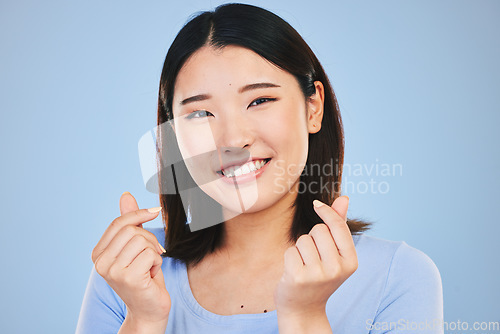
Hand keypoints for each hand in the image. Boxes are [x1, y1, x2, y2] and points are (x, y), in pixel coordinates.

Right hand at [91, 192, 170, 328]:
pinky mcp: (128, 278)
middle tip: (153, 254)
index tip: (155, 211)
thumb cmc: (143, 276)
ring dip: (153, 251)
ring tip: (150, 266)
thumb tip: (126, 195)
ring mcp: (112, 271)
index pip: (118, 223)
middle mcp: (100, 263)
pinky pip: (151, 254)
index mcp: (98, 254)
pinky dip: (157, 262)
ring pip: (142, 240)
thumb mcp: (135, 247)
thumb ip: (129, 223)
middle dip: (149, 238)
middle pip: (131, 230)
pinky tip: (152, 274)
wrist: (149, 309)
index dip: (138, 214)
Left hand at [274, 195, 357, 318]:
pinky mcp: (298, 277)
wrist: (304, 308)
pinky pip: (291, 251)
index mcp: (351, 262)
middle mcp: (337, 269)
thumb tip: (343, 198)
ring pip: (303, 240)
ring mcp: (318, 274)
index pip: (338, 226)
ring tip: (304, 266)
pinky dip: (290, 258)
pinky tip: (294, 272)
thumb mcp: (334, 254)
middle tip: (313, 258)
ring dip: (300, 249)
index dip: (326, 212)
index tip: (316, 204)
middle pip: (319, 230)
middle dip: (312, 238)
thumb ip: (338, 226)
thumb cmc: (319, 276)